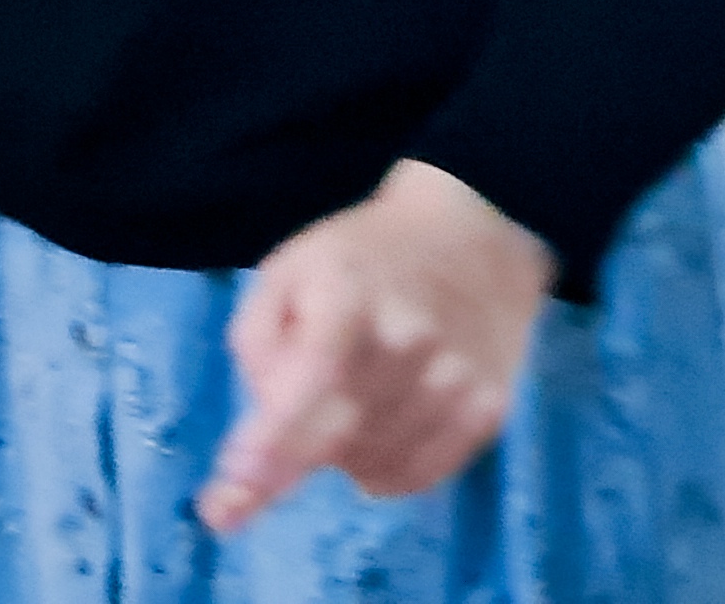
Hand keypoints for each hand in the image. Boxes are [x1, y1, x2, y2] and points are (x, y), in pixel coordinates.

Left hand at [200, 161, 552, 531]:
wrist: (471, 241)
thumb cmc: (358, 259)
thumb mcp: (284, 274)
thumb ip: (259, 344)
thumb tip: (264, 421)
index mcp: (349, 297)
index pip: (313, 379)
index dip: (275, 439)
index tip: (236, 483)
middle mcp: (410, 342)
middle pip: (339, 434)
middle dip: (284, 466)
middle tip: (242, 484)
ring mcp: (456, 381)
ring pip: (372, 464)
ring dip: (336, 456)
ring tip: (337, 407)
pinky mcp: (488, 411)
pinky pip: (417, 477)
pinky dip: (379, 472)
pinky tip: (369, 434)